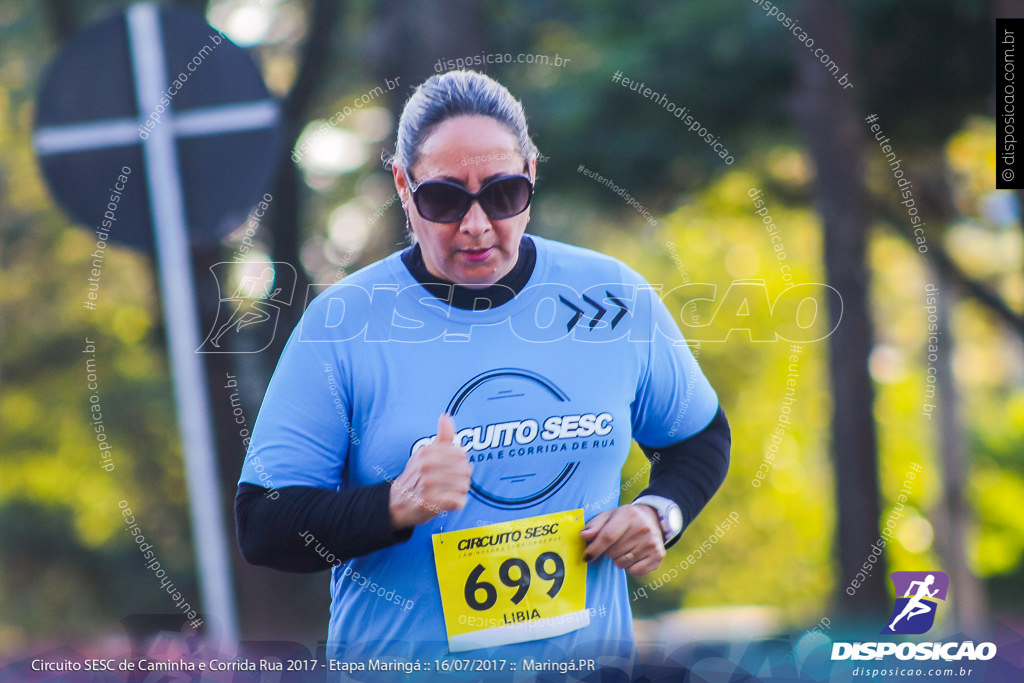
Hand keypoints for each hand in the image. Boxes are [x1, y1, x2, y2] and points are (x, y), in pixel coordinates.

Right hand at [388, 414, 471, 529]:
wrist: (396, 502)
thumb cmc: (416, 476)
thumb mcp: (426, 453)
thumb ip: (441, 436)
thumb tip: (446, 416)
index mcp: (426, 452)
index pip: (461, 454)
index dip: (462, 462)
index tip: (454, 468)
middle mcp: (425, 467)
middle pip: (465, 470)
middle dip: (463, 478)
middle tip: (454, 483)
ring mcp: (426, 485)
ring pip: (463, 486)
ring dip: (461, 491)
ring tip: (452, 492)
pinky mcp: (429, 503)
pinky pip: (458, 501)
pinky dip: (458, 503)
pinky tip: (450, 502)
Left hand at [579, 504, 664, 575]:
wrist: (653, 518)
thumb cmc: (625, 518)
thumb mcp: (609, 515)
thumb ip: (595, 525)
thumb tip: (583, 536)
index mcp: (629, 515)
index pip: (607, 536)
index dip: (594, 549)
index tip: (587, 556)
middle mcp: (643, 529)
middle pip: (613, 552)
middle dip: (608, 551)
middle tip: (615, 543)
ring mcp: (652, 543)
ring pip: (622, 563)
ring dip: (619, 559)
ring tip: (625, 548)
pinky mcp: (658, 556)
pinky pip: (634, 571)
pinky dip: (630, 567)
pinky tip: (634, 555)